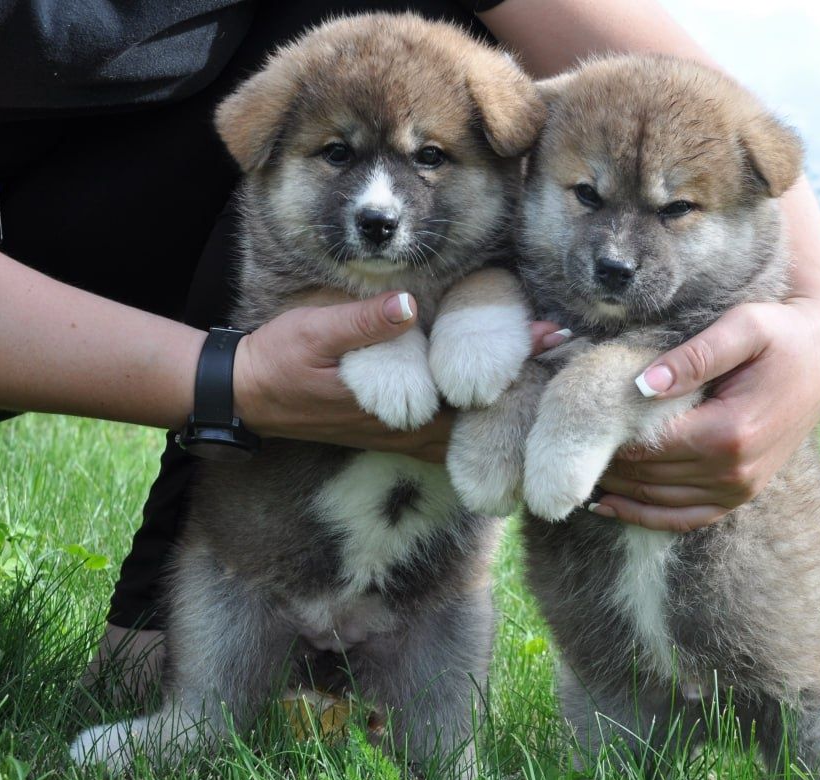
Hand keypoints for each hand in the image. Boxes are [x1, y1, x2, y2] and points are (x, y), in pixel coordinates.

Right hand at [231, 292, 565, 463]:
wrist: (244, 395)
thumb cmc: (277, 360)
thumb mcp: (313, 331)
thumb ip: (361, 322)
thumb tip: (405, 305)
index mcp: (394, 406)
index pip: (467, 393)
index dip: (513, 368)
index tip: (553, 339)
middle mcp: (406, 429)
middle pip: (481, 418)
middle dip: (527, 389)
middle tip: (576, 356)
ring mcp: (401, 434)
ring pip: (469, 430)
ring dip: (508, 406)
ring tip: (555, 375)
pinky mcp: (394, 430)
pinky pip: (449, 432)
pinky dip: (481, 419)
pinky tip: (505, 401)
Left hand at [592, 297, 819, 531]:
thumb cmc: (780, 333)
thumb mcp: (742, 328)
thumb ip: (693, 356)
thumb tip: (642, 384)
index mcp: (730, 431)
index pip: (649, 446)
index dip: (608, 440)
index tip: (575, 425)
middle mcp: (735, 471)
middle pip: (650, 478)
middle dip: (606, 464)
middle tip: (564, 448)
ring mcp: (740, 489)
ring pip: (661, 503)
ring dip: (618, 492)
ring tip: (575, 473)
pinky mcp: (741, 494)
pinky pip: (686, 518)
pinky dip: (646, 517)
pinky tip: (609, 505)